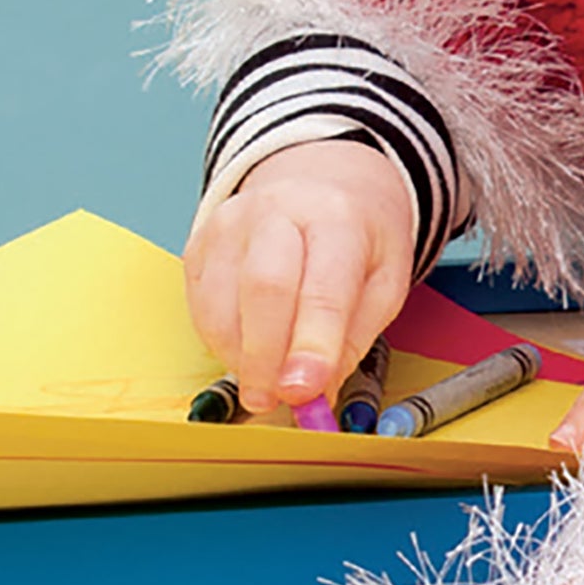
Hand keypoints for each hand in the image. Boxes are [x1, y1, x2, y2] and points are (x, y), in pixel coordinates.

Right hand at [184, 142, 416, 416]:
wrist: (321, 184)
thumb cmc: (356, 240)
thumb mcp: (383, 284)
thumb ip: (352, 340)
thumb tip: (316, 396)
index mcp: (336, 218)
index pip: (323, 288)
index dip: (312, 346)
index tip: (304, 392)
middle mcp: (277, 211)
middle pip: (262, 289)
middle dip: (265, 357)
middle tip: (273, 400)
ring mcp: (229, 225)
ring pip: (221, 304)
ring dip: (239, 357)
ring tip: (265, 381)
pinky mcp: (199, 244)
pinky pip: (200, 308)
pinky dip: (221, 344)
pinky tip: (247, 351)